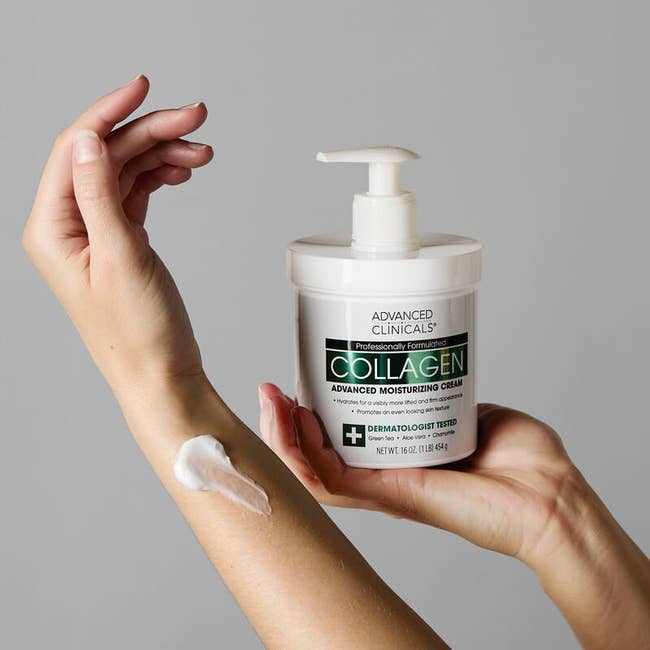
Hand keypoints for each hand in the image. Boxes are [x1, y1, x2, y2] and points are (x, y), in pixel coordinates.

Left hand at [23, 75, 212, 386]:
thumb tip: (86, 140)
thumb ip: (99, 197)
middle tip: (194, 121)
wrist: (160, 373)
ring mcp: (95, 232)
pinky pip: (136, 194)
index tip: (142, 88)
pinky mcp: (120, 240)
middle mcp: (69, 226)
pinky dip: (160, 177)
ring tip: (201, 151)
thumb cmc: (138, 334)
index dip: (109, 113)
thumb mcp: (119, 260)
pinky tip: (183, 172)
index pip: (74, 151)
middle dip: (150, 133)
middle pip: (105, 157)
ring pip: (125, 172)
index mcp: (53, 229)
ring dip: (162, 155)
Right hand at [258, 383, 578, 565]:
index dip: (307, 417)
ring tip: (273, 404)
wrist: (548, 494)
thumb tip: (421, 362)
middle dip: (282, 425)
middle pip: (314, 457)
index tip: (297, 381)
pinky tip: (300, 423)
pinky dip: (308, 456)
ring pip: (313, 472)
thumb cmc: (520, 460)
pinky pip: (335, 482)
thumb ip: (438, 389)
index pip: (336, 441)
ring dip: (283, 439)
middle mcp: (383, 474)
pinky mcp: (392, 495)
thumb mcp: (466, 406)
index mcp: (397, 455)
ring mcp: (384, 488)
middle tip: (272, 391)